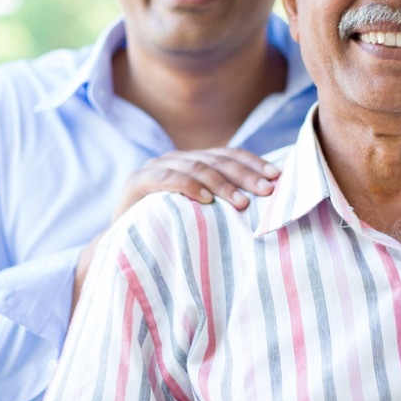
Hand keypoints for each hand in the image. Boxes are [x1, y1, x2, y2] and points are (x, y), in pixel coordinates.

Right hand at [110, 147, 280, 222]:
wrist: (122, 245)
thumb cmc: (169, 230)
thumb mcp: (200, 212)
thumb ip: (223, 201)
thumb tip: (267, 199)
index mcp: (193, 161)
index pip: (229, 154)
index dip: (253, 163)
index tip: (277, 177)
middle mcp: (176, 158)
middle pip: (217, 160)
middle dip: (244, 175)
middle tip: (267, 191)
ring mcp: (155, 167)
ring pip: (195, 166)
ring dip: (221, 184)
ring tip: (241, 202)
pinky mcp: (137, 182)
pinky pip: (166, 178)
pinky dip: (187, 186)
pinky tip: (205, 200)